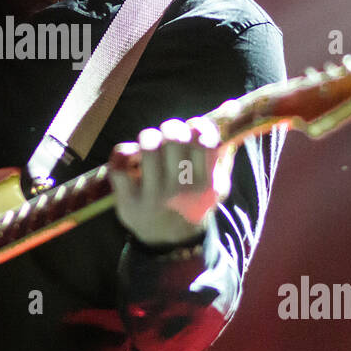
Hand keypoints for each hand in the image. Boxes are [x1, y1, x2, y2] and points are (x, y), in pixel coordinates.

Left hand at [108, 116, 232, 245]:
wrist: (170, 244)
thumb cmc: (194, 203)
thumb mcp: (217, 184)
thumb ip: (223, 149)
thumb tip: (231, 106)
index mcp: (207, 185)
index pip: (205, 141)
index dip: (198, 126)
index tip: (194, 129)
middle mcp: (182, 191)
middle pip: (175, 138)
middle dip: (171, 128)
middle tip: (170, 135)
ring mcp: (154, 196)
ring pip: (148, 145)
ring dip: (148, 137)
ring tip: (151, 145)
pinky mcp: (128, 201)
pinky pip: (119, 164)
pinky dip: (121, 154)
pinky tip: (129, 159)